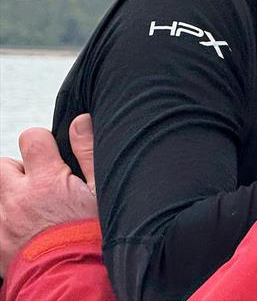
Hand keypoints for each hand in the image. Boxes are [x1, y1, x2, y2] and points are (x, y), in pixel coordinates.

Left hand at [0, 114, 97, 276]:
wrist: (73, 281)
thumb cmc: (91, 238)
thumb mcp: (100, 192)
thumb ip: (88, 153)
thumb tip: (80, 121)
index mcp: (46, 180)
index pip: (32, 138)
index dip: (42, 142)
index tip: (52, 155)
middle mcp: (18, 197)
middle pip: (2, 165)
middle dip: (19, 170)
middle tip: (39, 184)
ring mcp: (3, 221)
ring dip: (9, 194)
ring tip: (30, 208)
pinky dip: (6, 220)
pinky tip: (24, 229)